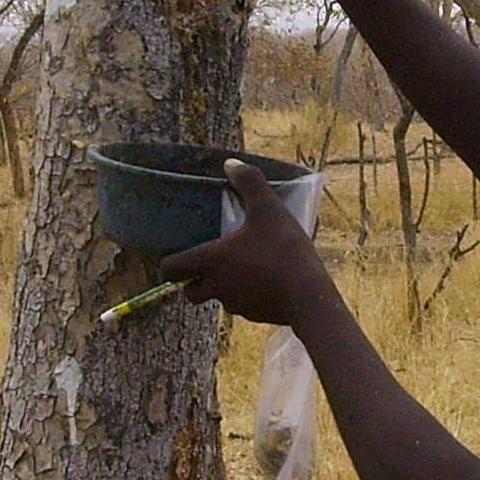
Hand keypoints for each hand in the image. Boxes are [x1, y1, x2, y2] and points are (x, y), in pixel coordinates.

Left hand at [159, 160, 331, 327]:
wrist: (310, 297)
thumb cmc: (282, 249)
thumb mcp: (267, 207)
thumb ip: (248, 182)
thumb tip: (230, 163)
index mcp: (211, 261)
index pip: (171, 270)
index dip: (168, 265)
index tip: (176, 254)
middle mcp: (217, 287)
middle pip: (190, 292)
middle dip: (193, 280)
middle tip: (207, 261)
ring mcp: (237, 305)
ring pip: (218, 297)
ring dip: (222, 285)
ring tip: (241, 265)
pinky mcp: (257, 315)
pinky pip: (243, 304)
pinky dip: (247, 293)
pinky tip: (265, 277)